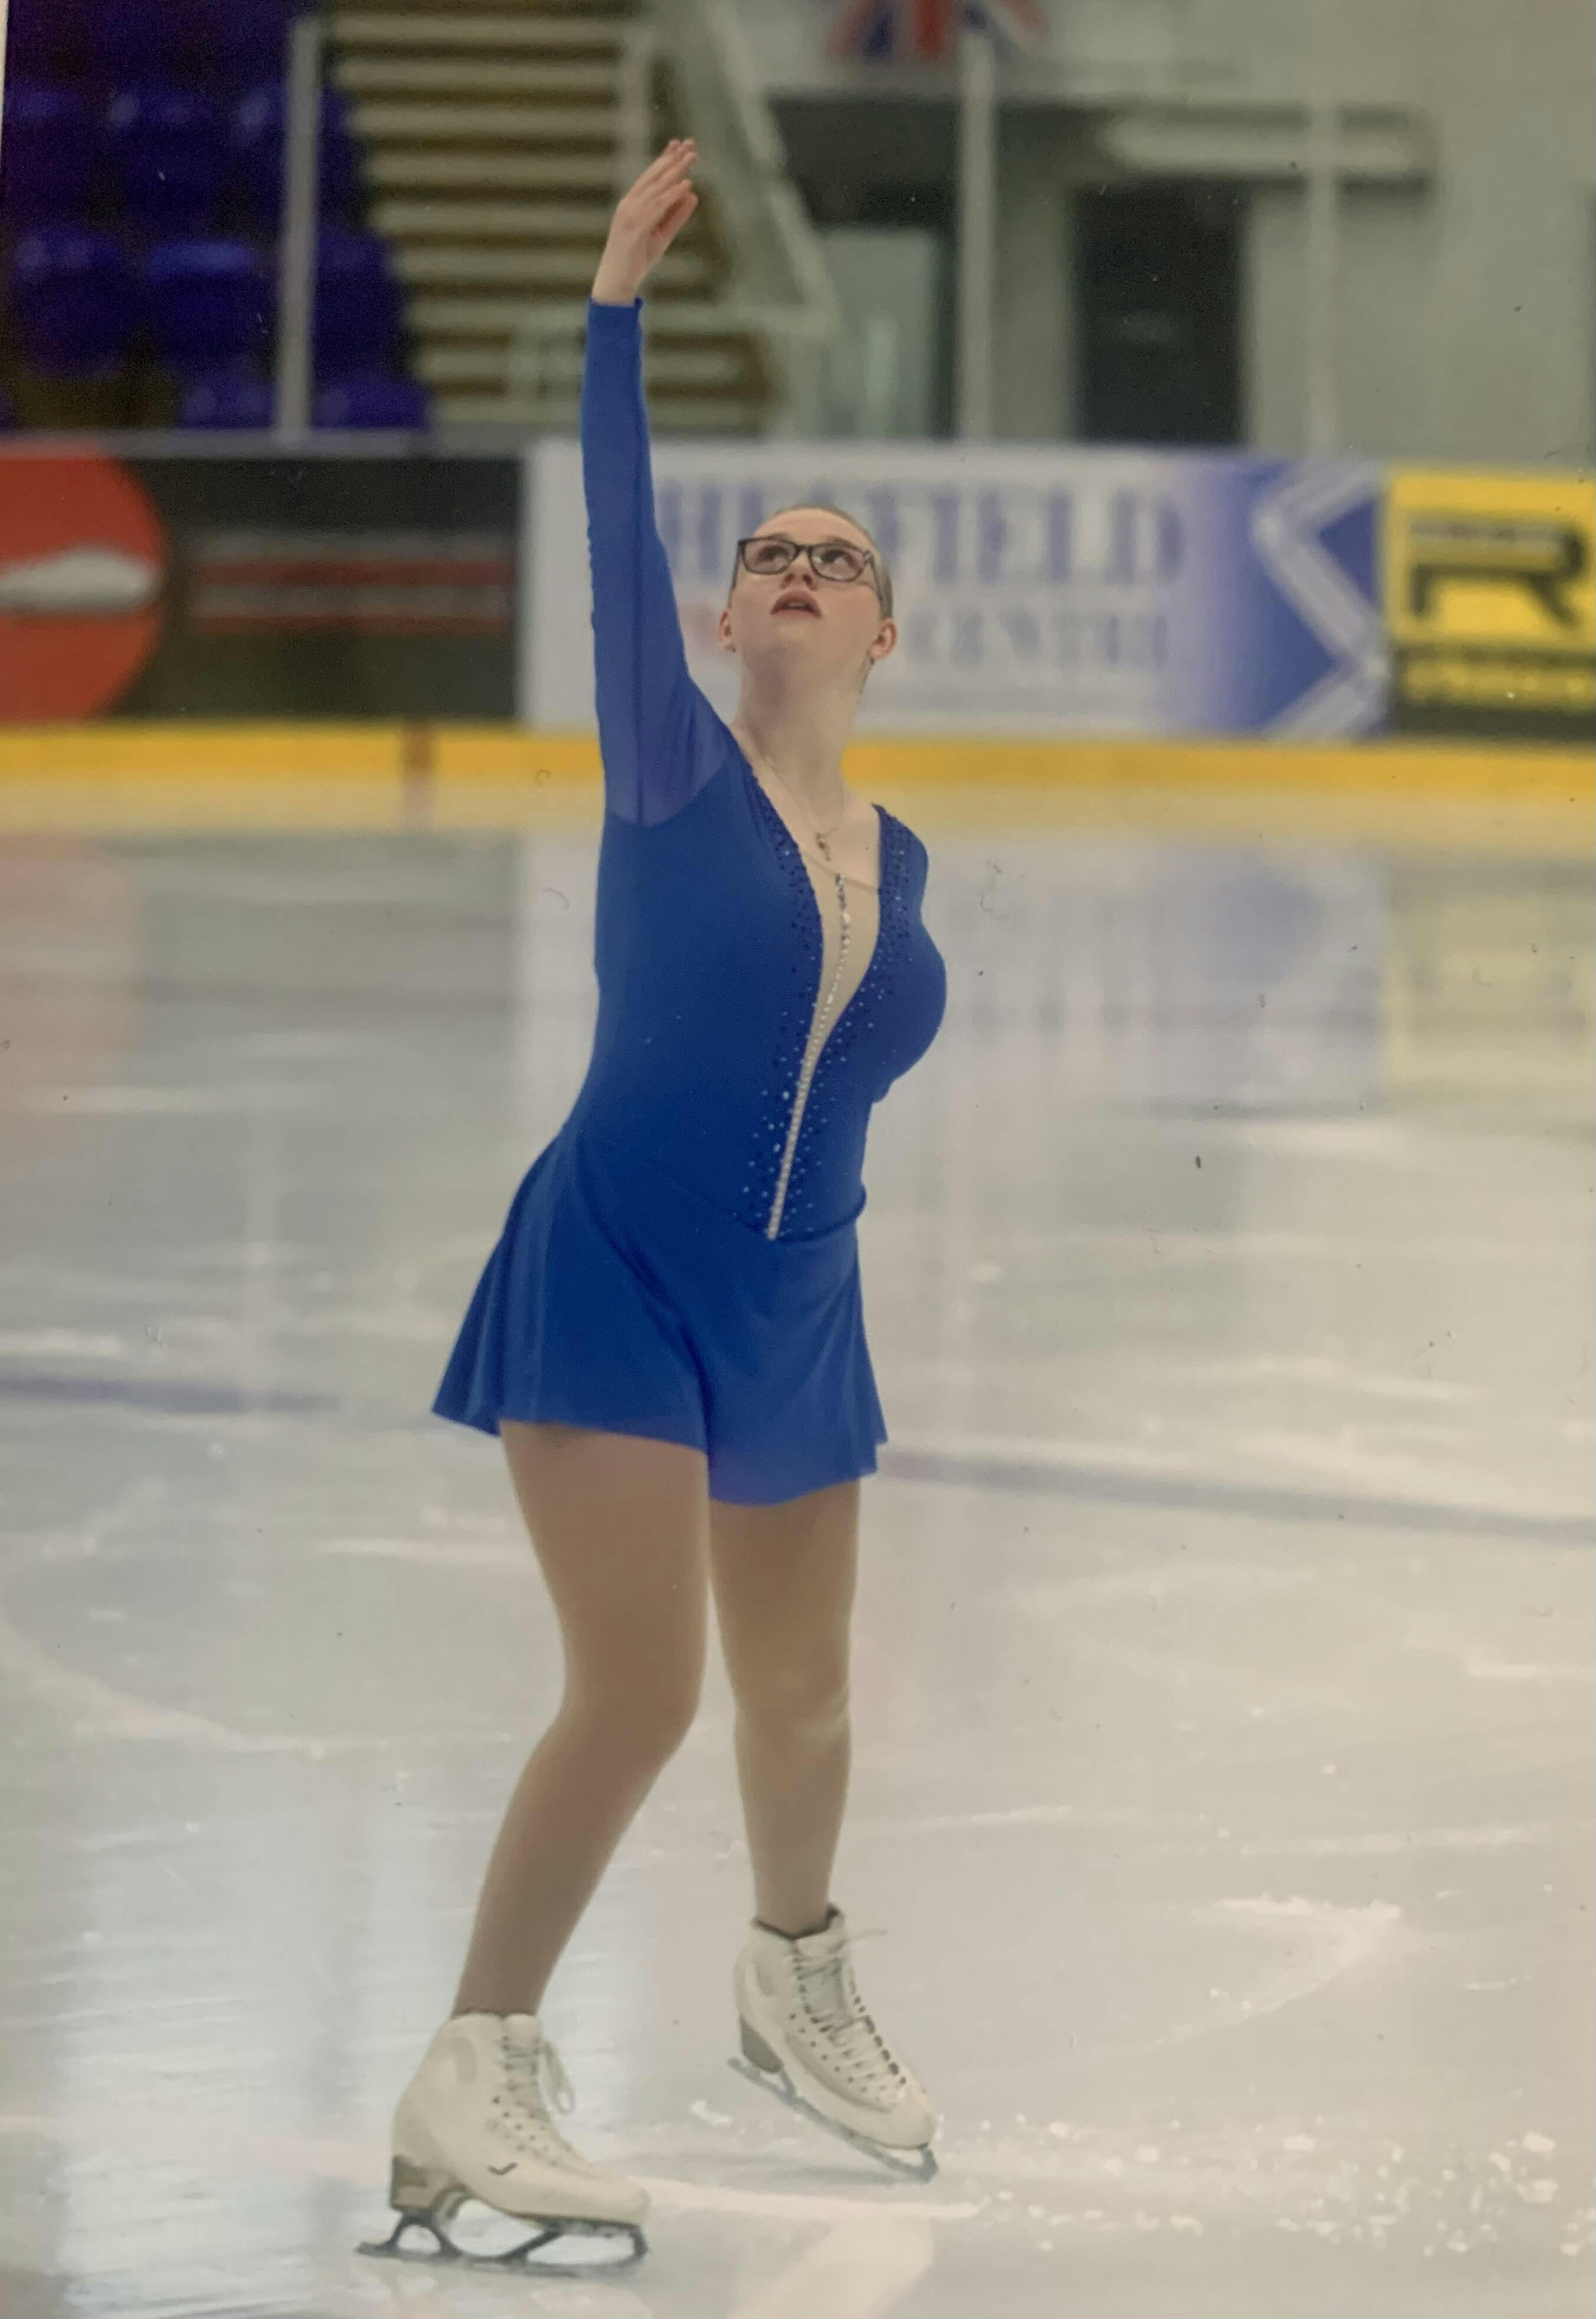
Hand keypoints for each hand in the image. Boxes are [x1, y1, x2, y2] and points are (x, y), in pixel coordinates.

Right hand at [591, 139, 698, 306]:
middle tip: (689, 143)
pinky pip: (657, 207)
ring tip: (691, 157)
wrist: (616, 282)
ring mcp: (630, 213)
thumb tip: (693, 194)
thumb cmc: (637, 260)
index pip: (651, 176)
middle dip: (673, 159)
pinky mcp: (635, 226)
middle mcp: (629, 203)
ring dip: (675, 171)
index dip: (666, 159)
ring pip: (657, 187)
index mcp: (633, 203)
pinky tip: (685, 184)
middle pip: (654, 176)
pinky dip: (672, 195)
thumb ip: (677, 215)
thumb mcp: (662, 235)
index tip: (679, 144)